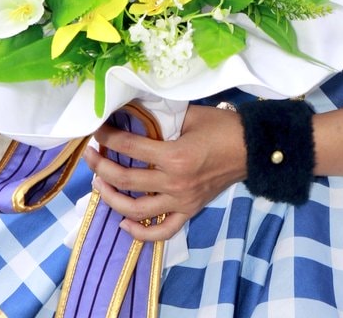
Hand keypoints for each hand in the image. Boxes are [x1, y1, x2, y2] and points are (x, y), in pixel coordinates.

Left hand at [84, 105, 245, 241]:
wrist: (253, 148)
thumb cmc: (223, 126)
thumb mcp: (191, 114)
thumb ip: (162, 115)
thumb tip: (134, 109)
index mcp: (175, 155)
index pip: (130, 147)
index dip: (109, 137)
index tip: (97, 129)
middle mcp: (175, 182)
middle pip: (127, 179)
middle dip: (101, 166)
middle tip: (90, 155)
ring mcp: (182, 200)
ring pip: (137, 210)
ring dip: (112, 198)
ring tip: (99, 184)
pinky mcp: (190, 210)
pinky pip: (163, 230)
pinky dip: (141, 233)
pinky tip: (124, 224)